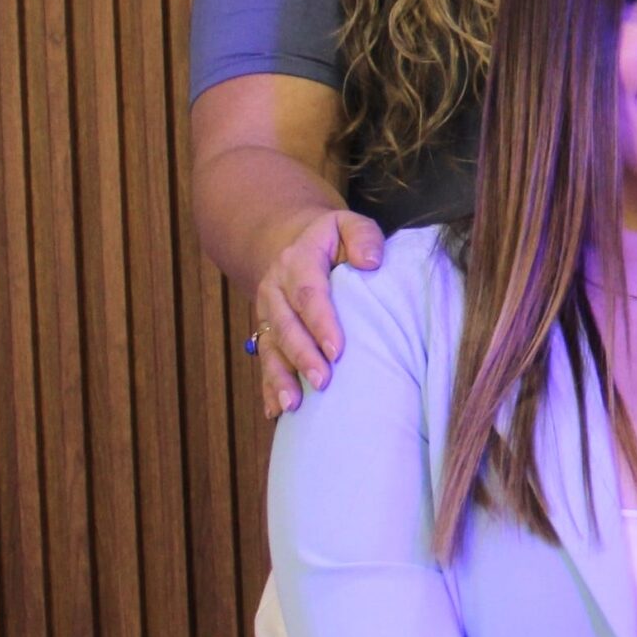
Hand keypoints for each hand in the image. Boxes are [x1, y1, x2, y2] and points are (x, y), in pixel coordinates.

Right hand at [251, 209, 384, 416]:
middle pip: (286, 325)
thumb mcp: (349, 224)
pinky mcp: (266, 331)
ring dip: (280, 377)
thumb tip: (371, 262)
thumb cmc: (334, 239)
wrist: (293, 241)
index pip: (309, 294)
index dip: (321, 322)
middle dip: (302, 356)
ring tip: (292, 405)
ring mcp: (267, 312)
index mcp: (298, 261)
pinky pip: (264, 359)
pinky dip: (268, 386)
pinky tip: (275, 412)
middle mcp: (276, 288)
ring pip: (270, 347)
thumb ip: (363, 236)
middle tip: (322, 382)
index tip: (337, 350)